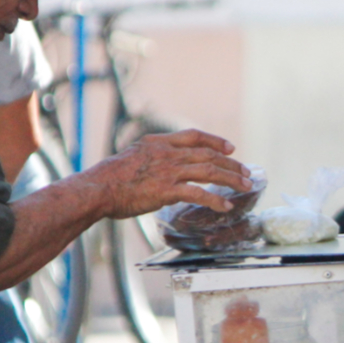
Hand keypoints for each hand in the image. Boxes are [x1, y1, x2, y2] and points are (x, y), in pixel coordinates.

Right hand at [87, 129, 250, 218]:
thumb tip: (162, 170)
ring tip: (245, 186)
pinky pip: (199, 194)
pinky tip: (226, 206)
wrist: (98, 188)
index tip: (230, 148)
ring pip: (209, 170)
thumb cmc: (109, 178)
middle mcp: (167, 153)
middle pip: (207, 154)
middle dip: (230, 163)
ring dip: (231, 179)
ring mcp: (168, 171)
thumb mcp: (132, 157)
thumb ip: (151, 159)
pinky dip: (216, 200)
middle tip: (245, 172)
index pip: (194, 136)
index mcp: (158, 143)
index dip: (215, 141)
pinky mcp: (167, 190)